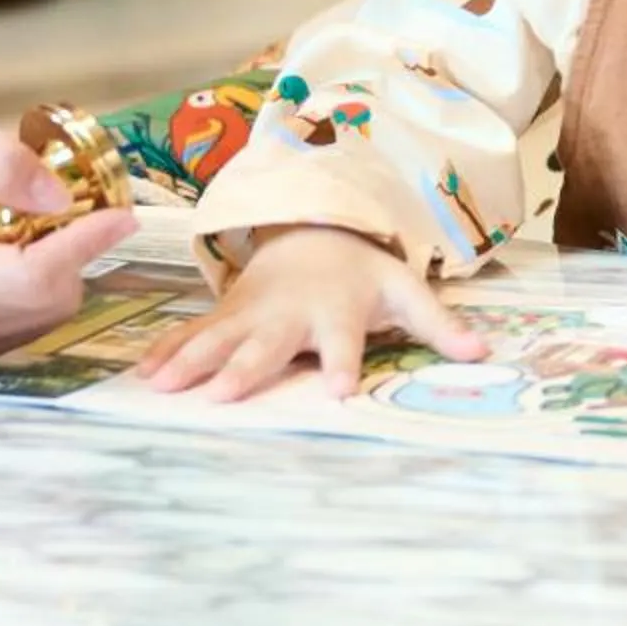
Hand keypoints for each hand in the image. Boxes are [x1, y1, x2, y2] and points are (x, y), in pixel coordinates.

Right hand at [0, 100, 136, 359]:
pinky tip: (17, 253)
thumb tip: (61, 202)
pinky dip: (42, 290)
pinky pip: (30, 325)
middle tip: (61, 205)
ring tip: (27, 226)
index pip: (26, 277)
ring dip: (59, 272)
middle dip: (70, 253)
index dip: (82, 247)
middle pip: (41, 301)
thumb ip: (2, 162)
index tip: (123, 217)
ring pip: (44, 317)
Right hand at [144, 226, 487, 402]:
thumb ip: (439, 325)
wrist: (314, 229)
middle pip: (268, 343)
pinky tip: (142, 375)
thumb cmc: (362, 273)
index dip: (342, 365)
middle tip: (224, 396)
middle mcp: (290, 313)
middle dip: (245, 368)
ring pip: (219, 337)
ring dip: (191, 360)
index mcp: (337, 311)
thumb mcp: (405, 290)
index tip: (338, 392)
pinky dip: (168, 350)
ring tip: (163, 386)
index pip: (344, 341)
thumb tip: (484, 355)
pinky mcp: (227, 313)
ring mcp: (253, 312)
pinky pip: (193, 332)